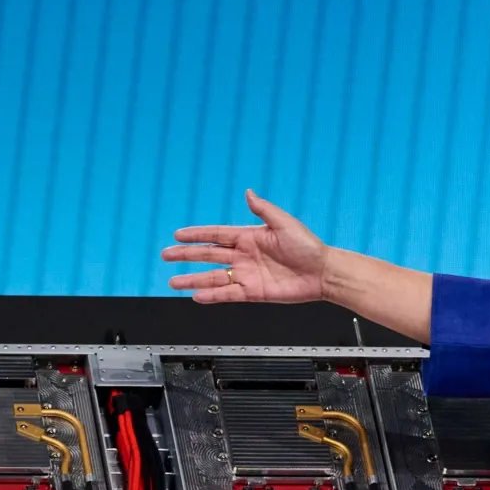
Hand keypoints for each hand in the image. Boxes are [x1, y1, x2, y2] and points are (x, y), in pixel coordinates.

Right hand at [162, 190, 328, 303]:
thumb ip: (263, 210)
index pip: (216, 234)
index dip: (196, 234)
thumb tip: (248, 193)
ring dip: (193, 279)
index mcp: (250, 237)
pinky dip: (212, 295)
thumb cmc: (309, 247)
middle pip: (208, 255)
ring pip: (213, 277)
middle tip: (166, 255)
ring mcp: (247, 274)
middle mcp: (245, 255)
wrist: (322, 273)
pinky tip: (197, 296)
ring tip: (173, 282)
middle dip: (186, 255)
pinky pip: (228, 294)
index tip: (178, 234)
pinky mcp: (254, 292)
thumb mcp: (285, 223)